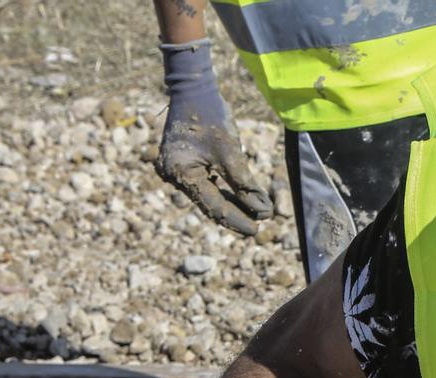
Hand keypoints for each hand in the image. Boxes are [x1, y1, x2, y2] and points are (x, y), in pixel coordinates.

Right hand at [157, 39, 271, 234]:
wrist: (193, 89)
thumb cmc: (211, 116)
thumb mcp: (230, 152)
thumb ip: (244, 183)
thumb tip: (262, 211)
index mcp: (180, 172)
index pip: (212, 205)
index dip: (235, 219)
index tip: (256, 230)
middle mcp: (173, 175)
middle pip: (208, 203)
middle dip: (234, 214)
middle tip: (258, 228)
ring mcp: (175, 170)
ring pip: (207, 195)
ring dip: (230, 205)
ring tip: (253, 217)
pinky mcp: (182, 165)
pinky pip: (204, 184)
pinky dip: (222, 192)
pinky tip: (240, 202)